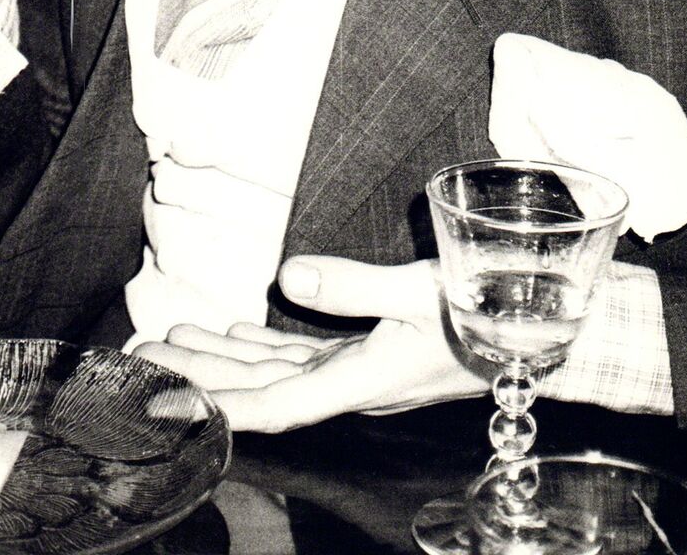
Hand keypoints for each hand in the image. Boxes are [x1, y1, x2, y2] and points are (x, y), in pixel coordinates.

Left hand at [134, 256, 489, 432]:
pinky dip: (266, 345)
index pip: (274, 404)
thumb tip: (288, 279)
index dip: (216, 407)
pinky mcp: (372, 353)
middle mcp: (354, 383)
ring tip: (170, 339)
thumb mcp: (421, 290)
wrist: (547, 330)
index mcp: (362, 379)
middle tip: (139, 361)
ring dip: (223, 358)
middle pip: (260, 387)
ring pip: (276, 369)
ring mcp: (362, 370)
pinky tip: (239, 332)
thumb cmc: (491, 310)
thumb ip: (353, 286)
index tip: (163, 402)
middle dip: (199, 376)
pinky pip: (304, 355)